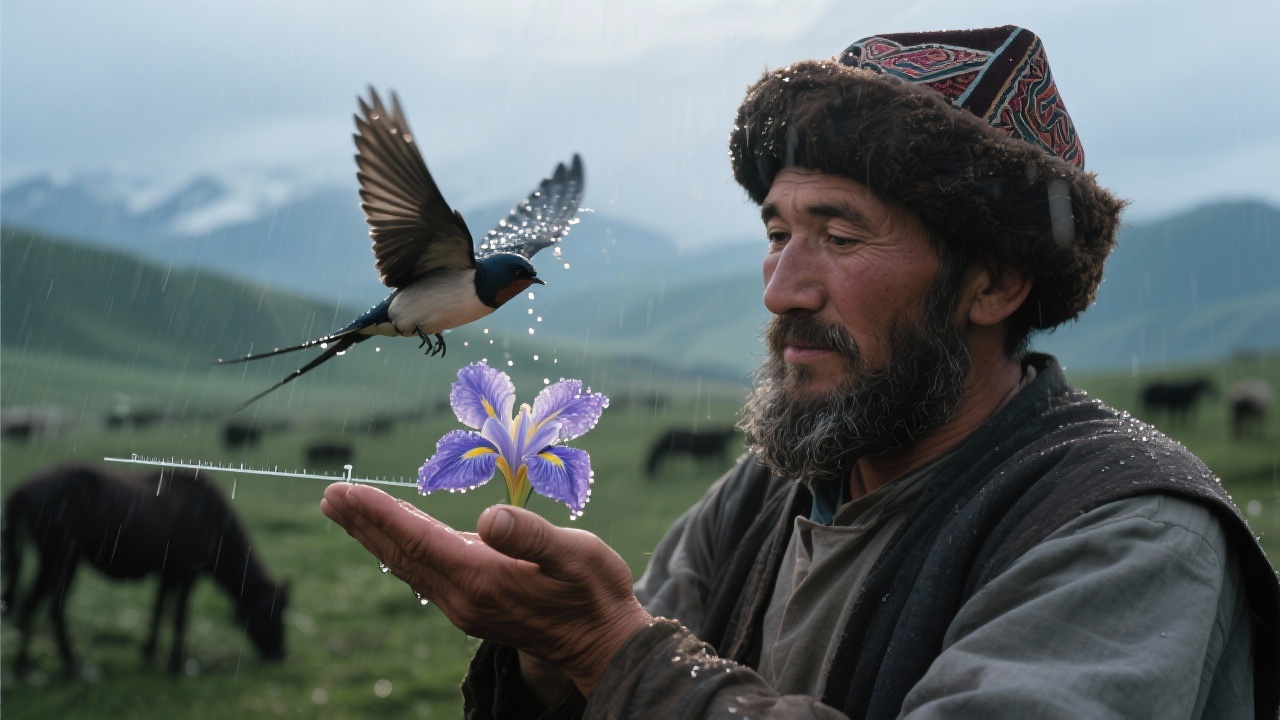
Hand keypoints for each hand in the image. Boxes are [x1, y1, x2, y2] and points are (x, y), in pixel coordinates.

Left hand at [320, 483, 652, 696]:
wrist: (603, 643)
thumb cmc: (594, 593)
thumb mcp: (575, 555)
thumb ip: (530, 536)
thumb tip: (487, 519)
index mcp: (482, 579)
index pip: (417, 539)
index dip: (379, 513)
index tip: (345, 491)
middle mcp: (463, 597)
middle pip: (401, 554)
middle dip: (364, 523)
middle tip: (330, 495)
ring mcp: (464, 607)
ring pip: (408, 566)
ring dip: (376, 537)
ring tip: (348, 511)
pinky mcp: (472, 609)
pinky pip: (423, 574)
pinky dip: (400, 550)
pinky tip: (394, 540)